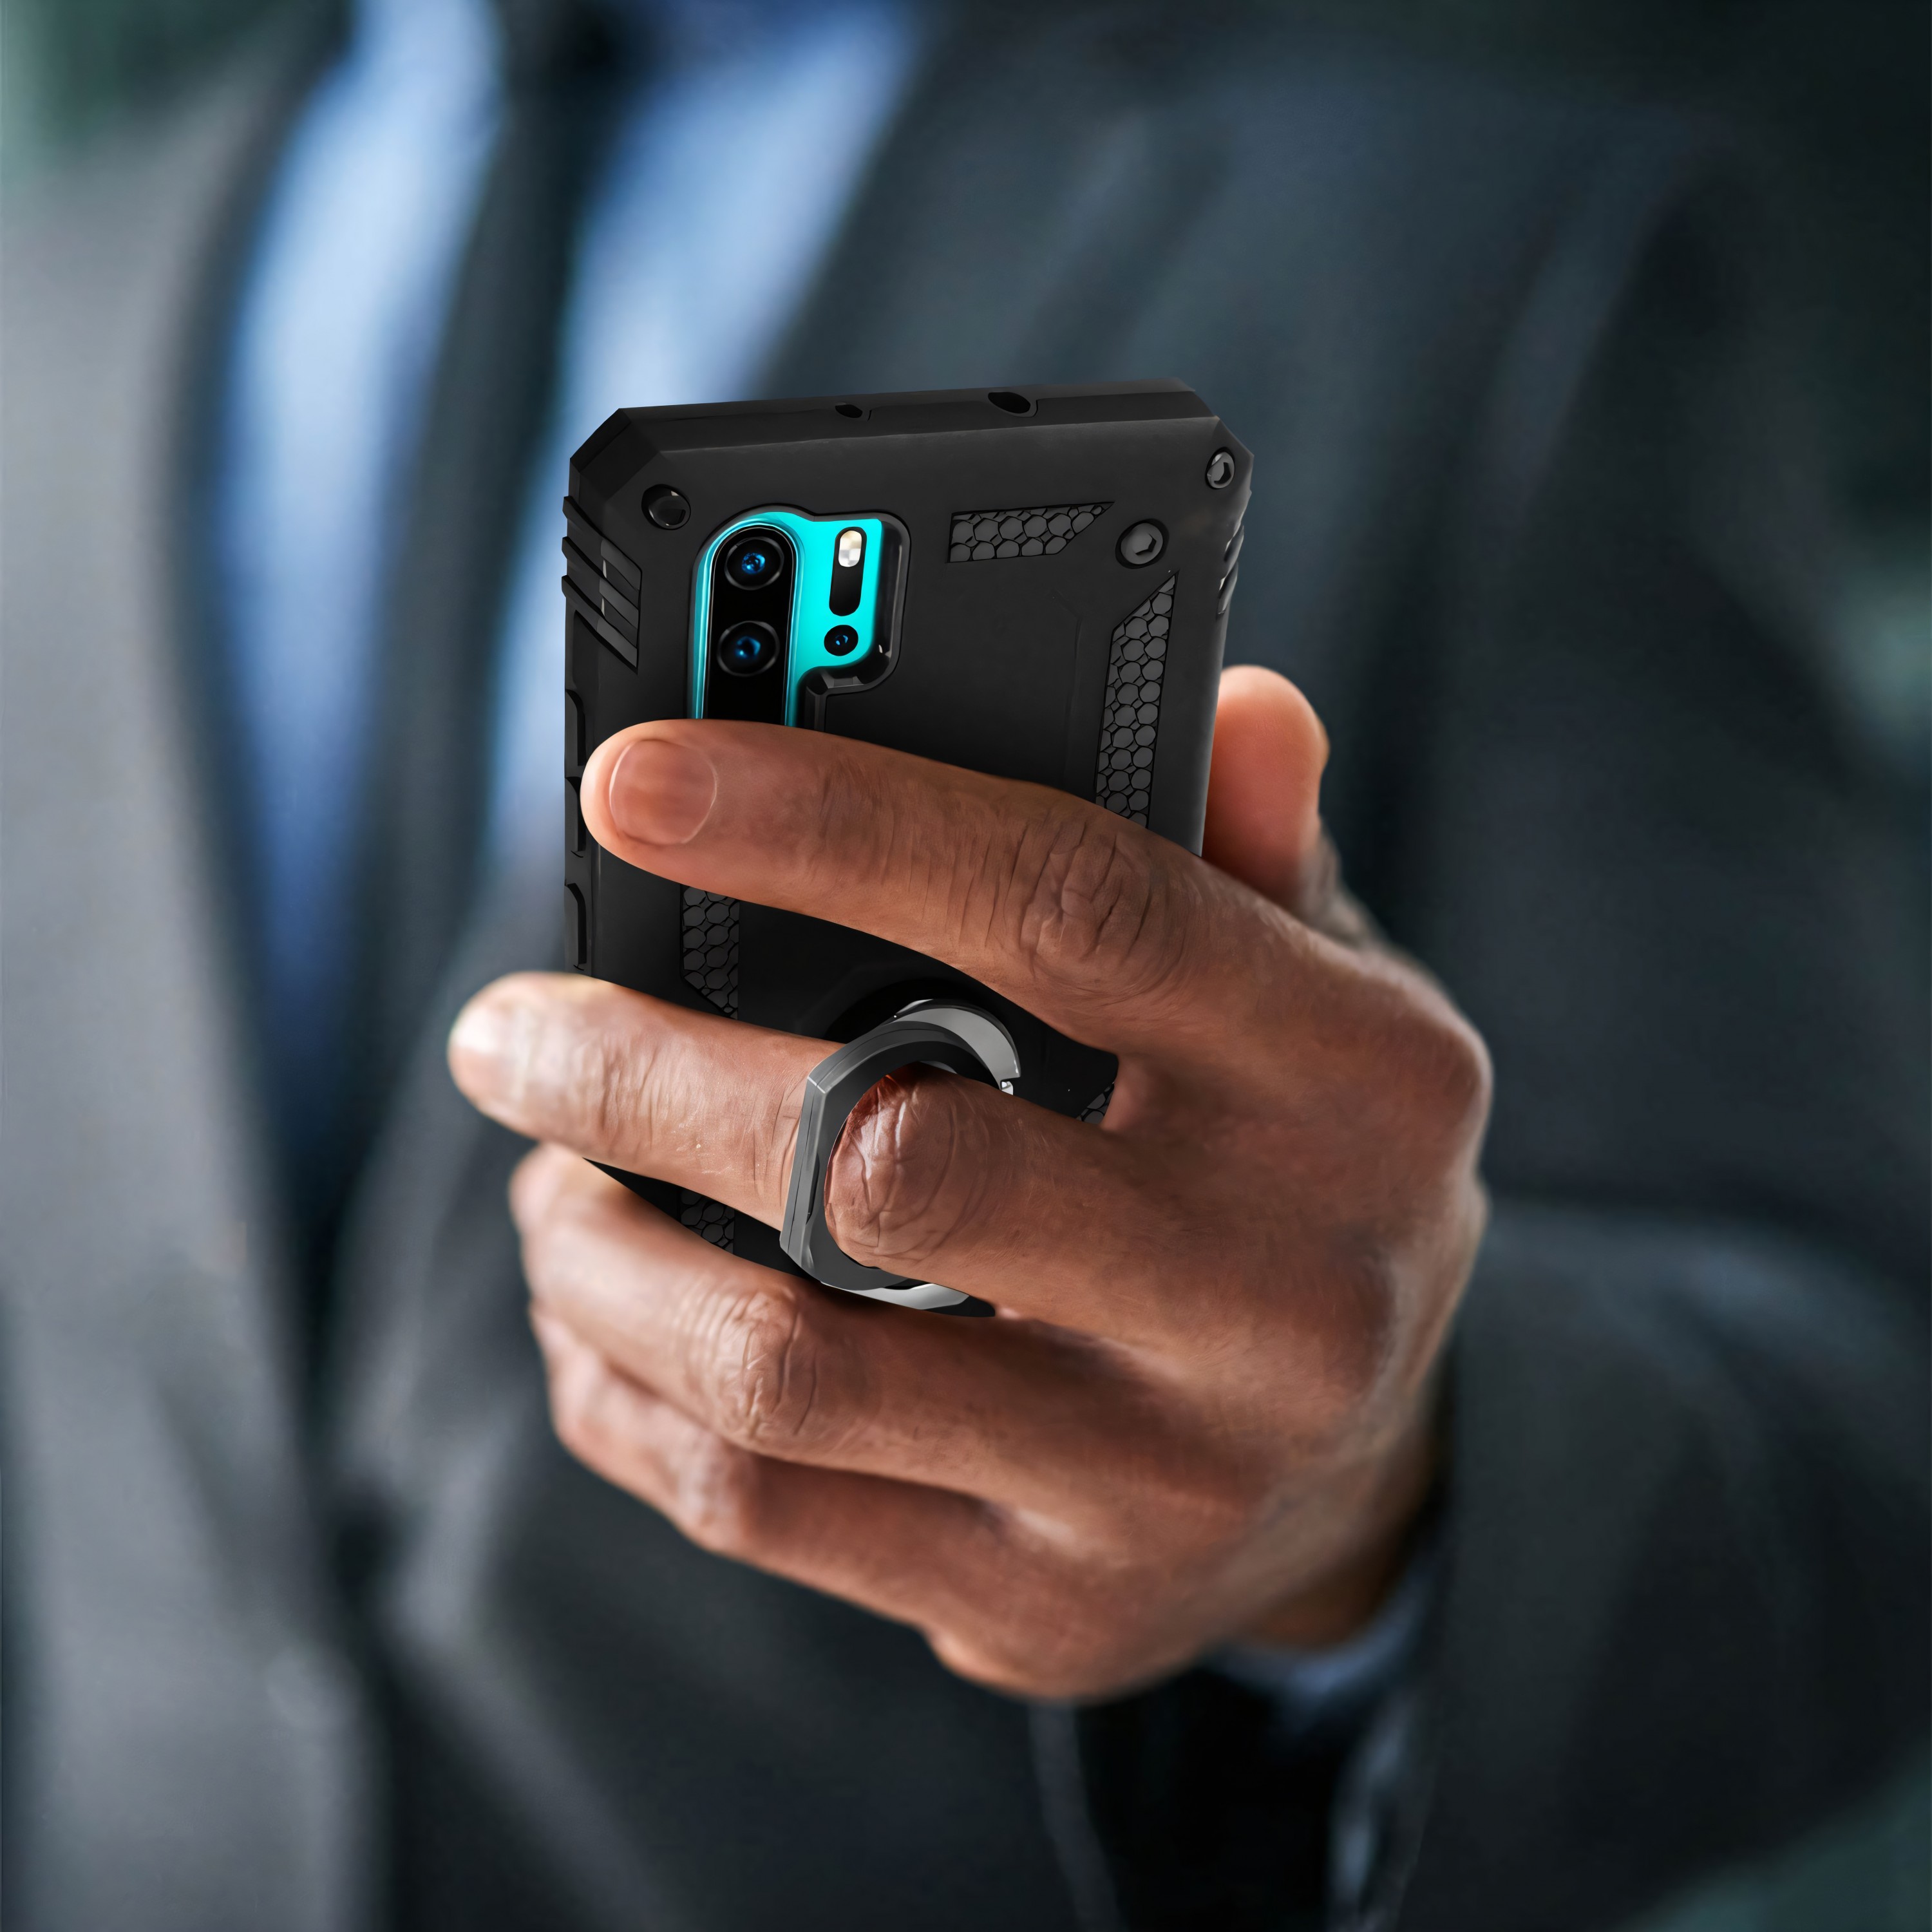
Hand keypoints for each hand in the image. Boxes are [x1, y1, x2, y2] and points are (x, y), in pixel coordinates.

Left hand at [447, 667, 1489, 1696]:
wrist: (1368, 1482)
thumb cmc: (1308, 1176)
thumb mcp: (1329, 993)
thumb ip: (1254, 847)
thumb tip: (1222, 700)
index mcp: (1350, 1087)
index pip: (1071, 913)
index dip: (833, 826)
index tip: (630, 779)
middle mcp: (1274, 1295)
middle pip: (888, 1164)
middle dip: (643, 1078)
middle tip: (514, 1030)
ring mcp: (1159, 1476)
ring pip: (790, 1367)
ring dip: (602, 1257)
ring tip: (544, 1180)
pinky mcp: (1046, 1606)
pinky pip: (769, 1509)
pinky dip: (627, 1398)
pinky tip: (597, 1320)